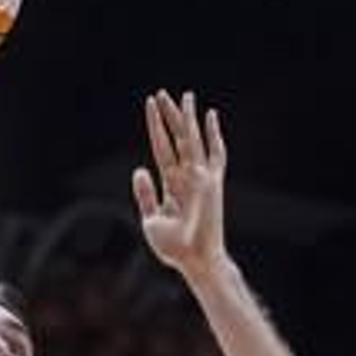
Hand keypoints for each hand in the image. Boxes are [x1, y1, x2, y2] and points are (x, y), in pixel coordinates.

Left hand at [132, 88, 227, 280]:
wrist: (195, 261)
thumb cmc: (175, 248)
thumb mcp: (152, 220)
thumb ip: (145, 195)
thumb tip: (139, 168)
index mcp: (171, 185)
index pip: (162, 148)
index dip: (155, 127)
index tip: (150, 106)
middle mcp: (187, 177)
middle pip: (176, 139)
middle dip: (169, 116)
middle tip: (161, 93)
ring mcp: (201, 178)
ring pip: (192, 140)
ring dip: (187, 118)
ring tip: (184, 96)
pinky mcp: (213, 182)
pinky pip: (215, 154)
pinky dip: (213, 135)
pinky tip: (210, 116)